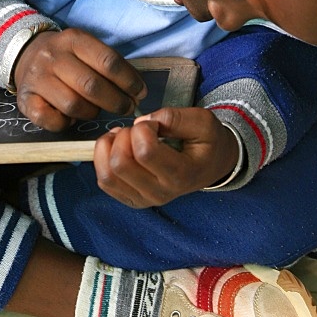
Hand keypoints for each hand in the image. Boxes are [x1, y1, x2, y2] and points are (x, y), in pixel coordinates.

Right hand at [12, 28, 146, 130]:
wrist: (26, 53)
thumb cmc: (67, 56)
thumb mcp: (86, 48)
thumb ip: (109, 66)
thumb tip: (137, 92)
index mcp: (74, 40)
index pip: (108, 61)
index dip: (129, 80)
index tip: (140, 93)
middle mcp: (53, 57)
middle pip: (92, 85)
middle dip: (116, 101)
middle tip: (126, 108)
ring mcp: (37, 78)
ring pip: (73, 105)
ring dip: (91, 112)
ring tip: (96, 110)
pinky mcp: (25, 99)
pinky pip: (52, 120)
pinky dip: (66, 123)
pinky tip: (70, 116)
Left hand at [93, 107, 240, 207]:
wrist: (211, 165)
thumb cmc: (207, 142)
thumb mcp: (202, 121)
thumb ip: (174, 117)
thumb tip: (140, 122)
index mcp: (180, 174)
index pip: (144, 152)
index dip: (143, 128)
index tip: (155, 124)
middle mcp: (160, 193)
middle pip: (120, 164)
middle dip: (124, 137)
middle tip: (138, 130)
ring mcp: (144, 199)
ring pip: (107, 176)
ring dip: (109, 148)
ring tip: (125, 137)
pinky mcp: (131, 199)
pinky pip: (104, 182)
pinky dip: (104, 159)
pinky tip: (120, 147)